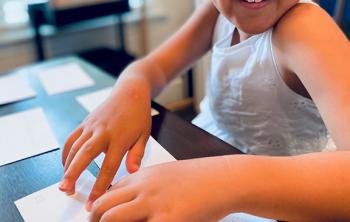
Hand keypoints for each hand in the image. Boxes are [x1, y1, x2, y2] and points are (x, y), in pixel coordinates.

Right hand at [59, 84, 151, 206]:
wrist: (130, 91)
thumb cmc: (139, 114)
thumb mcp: (144, 134)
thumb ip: (137, 154)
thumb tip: (132, 172)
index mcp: (119, 138)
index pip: (108, 166)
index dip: (99, 186)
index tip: (93, 202)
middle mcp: (103, 132)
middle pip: (84, 155)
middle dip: (73, 174)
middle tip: (67, 191)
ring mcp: (92, 126)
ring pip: (74, 147)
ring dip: (66, 166)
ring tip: (64, 184)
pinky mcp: (86, 122)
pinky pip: (72, 138)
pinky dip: (66, 152)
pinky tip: (65, 164)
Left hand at [89, 157, 233, 221]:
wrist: (222, 178)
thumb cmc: (197, 177)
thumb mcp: (166, 175)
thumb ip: (146, 186)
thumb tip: (129, 201)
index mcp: (143, 176)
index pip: (109, 192)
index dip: (97, 209)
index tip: (94, 219)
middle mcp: (144, 187)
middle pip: (104, 205)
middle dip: (93, 221)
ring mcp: (154, 203)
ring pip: (112, 218)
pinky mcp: (169, 219)